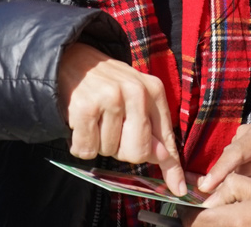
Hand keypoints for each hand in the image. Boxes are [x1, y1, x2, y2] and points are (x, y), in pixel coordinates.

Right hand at [57, 43, 185, 195]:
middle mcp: (135, 92)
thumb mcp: (136, 99)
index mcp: (153, 91)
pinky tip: (82, 125)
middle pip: (137, 152)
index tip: (179, 189)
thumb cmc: (108, 85)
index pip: (166, 137)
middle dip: (123, 151)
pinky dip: (81, 145)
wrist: (72, 60)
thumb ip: (151, 129)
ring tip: (96, 120)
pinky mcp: (85, 107)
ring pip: (109, 151)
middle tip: (112, 131)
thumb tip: (164, 158)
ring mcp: (110, 98)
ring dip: (99, 144)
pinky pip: (87, 149)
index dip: (172, 168)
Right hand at [196, 121, 250, 193]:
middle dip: (226, 184)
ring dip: (238, 186)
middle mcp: (249, 136)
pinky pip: (240, 174)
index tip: (206, 187)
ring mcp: (247, 145)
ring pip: (233, 171)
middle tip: (223, 204)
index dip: (219, 171)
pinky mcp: (247, 155)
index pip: (235, 153)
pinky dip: (245, 185)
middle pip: (230, 164)